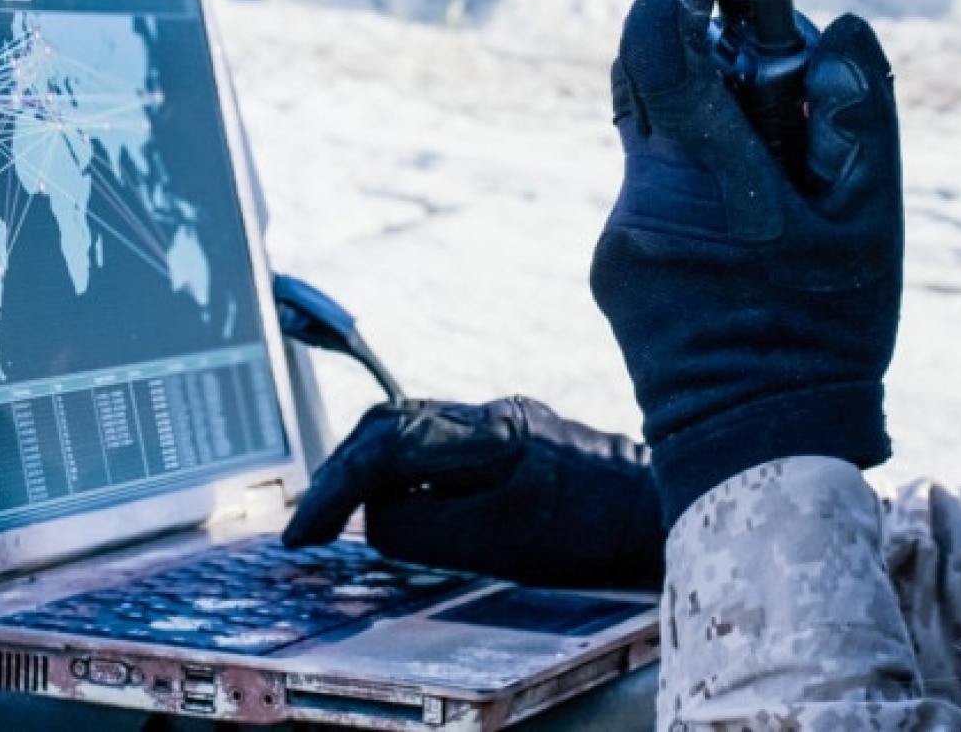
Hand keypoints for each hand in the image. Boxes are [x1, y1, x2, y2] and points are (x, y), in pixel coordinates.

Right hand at [282, 396, 662, 589]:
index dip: (336, 487)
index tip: (304, 533)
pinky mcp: (508, 439)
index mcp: (488, 432)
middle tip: (308, 529)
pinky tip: (395, 508)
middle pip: (391, 425)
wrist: (656, 510)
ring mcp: (500, 423)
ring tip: (336, 519)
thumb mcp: (499, 544)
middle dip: (341, 472)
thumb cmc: (589, 532)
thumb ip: (426, 525)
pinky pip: (436, 448)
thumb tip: (375, 513)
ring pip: (410, 432)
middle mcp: (490, 416)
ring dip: (368, 471)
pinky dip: (401, 474)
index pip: (389, 443)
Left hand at [590, 0, 902, 525]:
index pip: (658, 40)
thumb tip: (829, 29)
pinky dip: (692, 172)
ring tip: (771, 166)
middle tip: (762, 58)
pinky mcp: (609, 261)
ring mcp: (619, 230)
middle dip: (700, 41)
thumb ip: (858, 110)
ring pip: (651, 132)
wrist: (755, 444)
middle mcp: (646, 195)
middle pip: (646, 73)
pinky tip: (742, 221)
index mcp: (711, 177)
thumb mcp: (871, 220)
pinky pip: (648, 184)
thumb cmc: (826, 332)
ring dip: (704, 116)